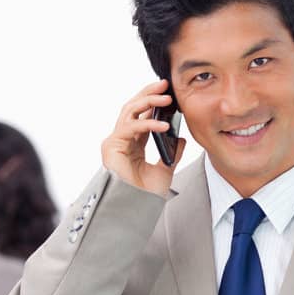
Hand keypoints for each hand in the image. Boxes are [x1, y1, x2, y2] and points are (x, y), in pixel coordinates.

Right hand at [101, 78, 185, 195]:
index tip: (169, 91)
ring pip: (129, 112)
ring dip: (148, 101)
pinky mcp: (112, 147)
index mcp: (132, 144)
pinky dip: (148, 124)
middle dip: (149, 93)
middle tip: (165, 83)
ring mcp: (114, 143)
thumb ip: (172, 153)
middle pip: (133, 108)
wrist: (136, 210)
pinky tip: (164, 125)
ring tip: (167, 98)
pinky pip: (131, 127)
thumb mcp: (165, 169)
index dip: (153, 101)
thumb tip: (182, 138)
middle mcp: (121, 140)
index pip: (141, 115)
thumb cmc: (145, 195)